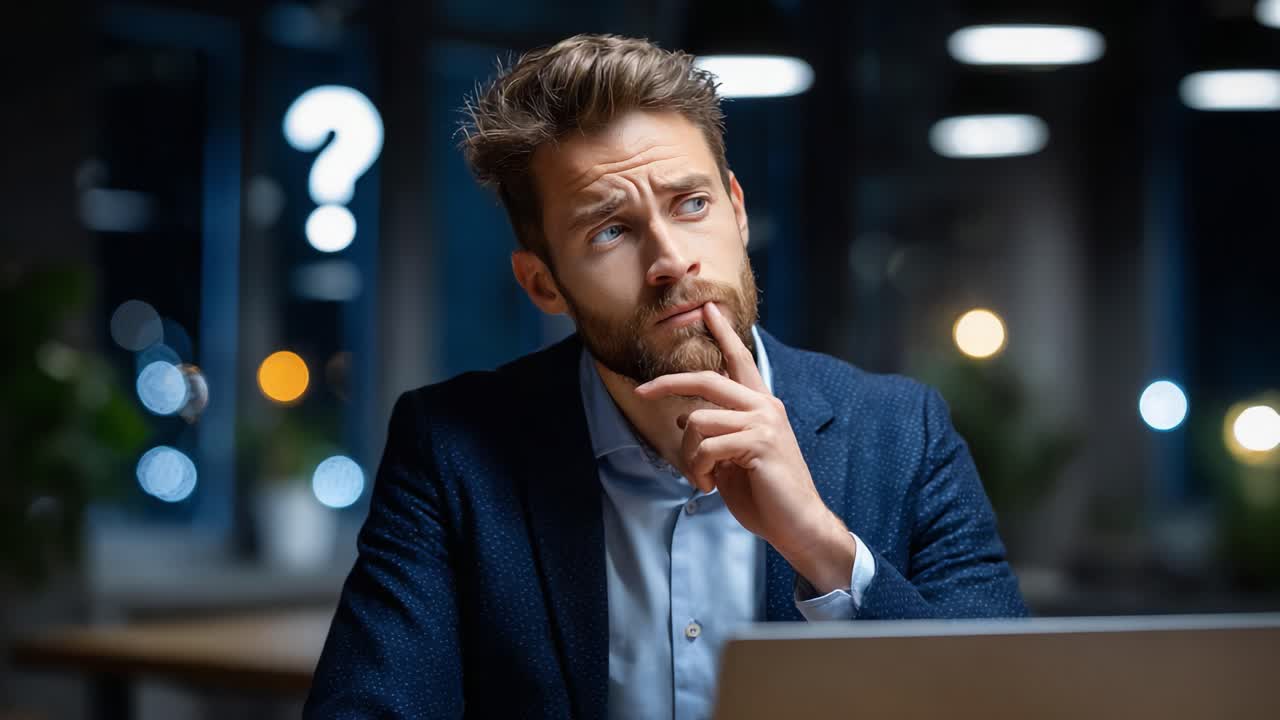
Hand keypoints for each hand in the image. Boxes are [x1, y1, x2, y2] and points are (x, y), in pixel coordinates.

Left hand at [634, 302, 854, 590]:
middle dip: (668, 384)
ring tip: (702, 478)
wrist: (797, 523)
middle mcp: (764, 406)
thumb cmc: (766, 493)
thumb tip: (683, 419)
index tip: (707, 309)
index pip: (740, 360)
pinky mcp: (758, 443)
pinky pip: (706, 446)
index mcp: (761, 405)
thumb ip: (715, 434)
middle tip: (640, 392)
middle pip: (707, 380)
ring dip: (689, 456)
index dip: (723, 334)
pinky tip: (709, 485)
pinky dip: (698, 469)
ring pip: (698, 420)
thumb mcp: (733, 458)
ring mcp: (763, 423)